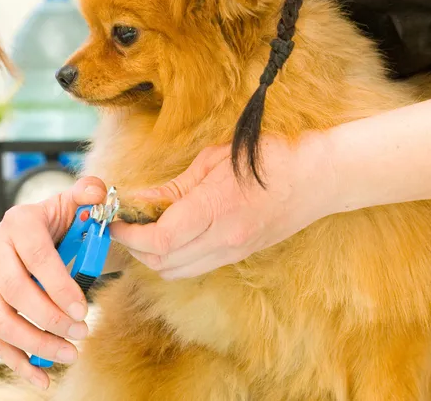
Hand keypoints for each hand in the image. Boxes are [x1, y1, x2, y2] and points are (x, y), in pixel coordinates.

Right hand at [0, 177, 107, 388]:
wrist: (30, 234)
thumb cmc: (58, 222)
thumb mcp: (74, 204)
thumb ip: (88, 194)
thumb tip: (99, 191)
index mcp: (19, 222)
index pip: (36, 256)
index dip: (59, 285)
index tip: (84, 310)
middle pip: (15, 293)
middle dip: (50, 319)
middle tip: (81, 334)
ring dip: (34, 345)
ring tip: (68, 355)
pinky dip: (16, 361)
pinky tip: (41, 378)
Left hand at [111, 134, 337, 279]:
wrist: (316, 179)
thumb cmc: (269, 158)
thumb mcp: (214, 161)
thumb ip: (174, 187)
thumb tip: (140, 201)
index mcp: (217, 210)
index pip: (159, 240)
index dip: (129, 234)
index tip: (113, 219)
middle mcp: (224, 240)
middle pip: (162, 263)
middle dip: (134, 247)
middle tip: (124, 223)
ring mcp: (232, 252)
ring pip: (175, 271)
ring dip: (152, 256)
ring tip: (144, 230)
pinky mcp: (237, 256)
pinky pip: (194, 267)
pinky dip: (173, 258)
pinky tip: (170, 235)